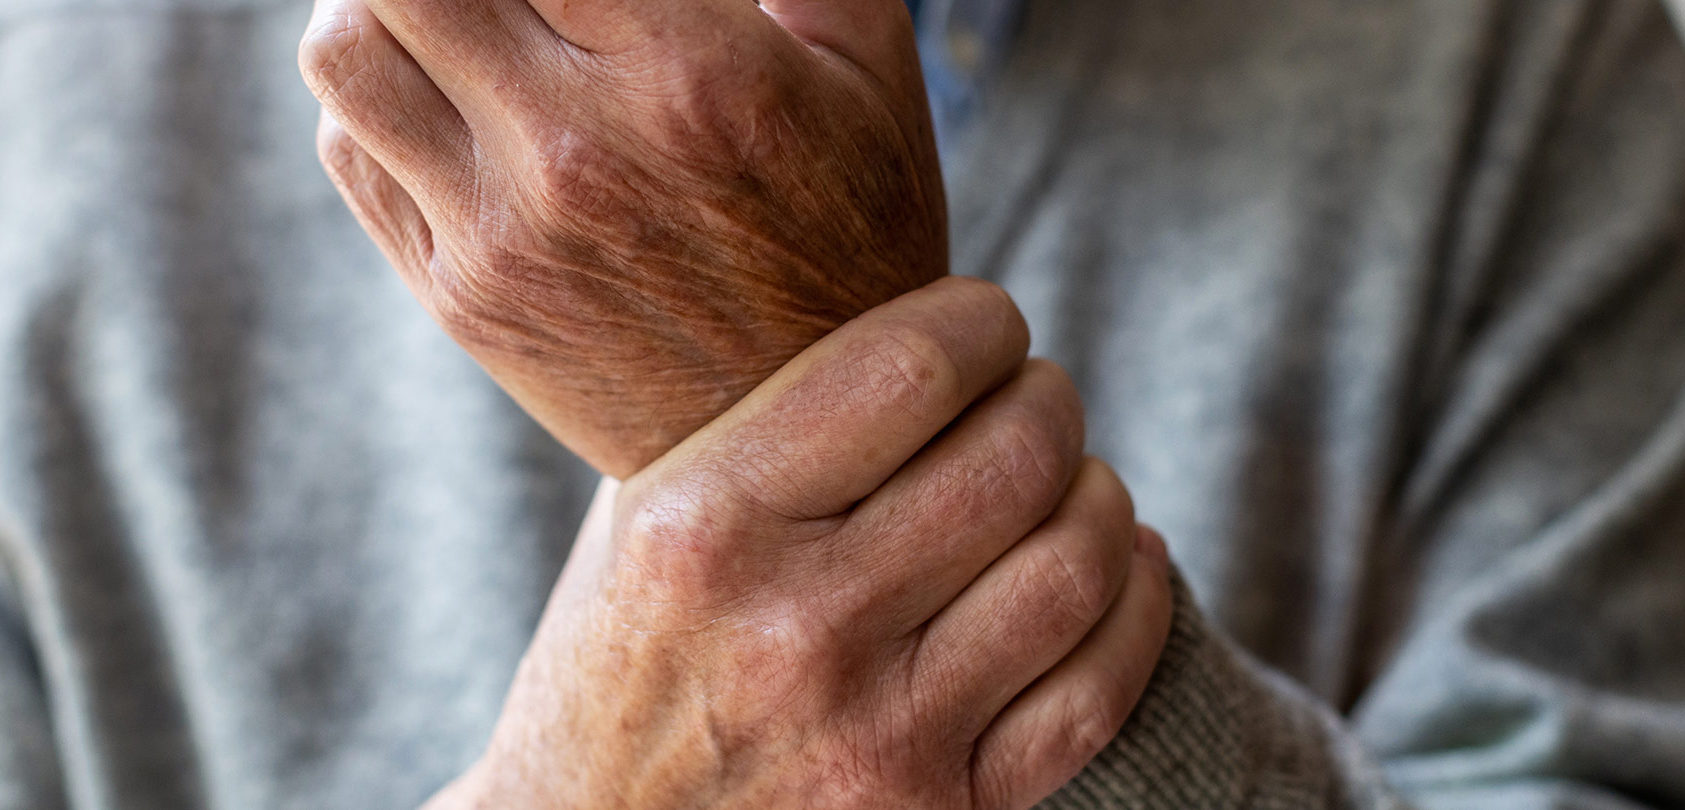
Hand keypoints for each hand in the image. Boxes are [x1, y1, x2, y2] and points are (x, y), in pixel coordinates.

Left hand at [300, 0, 946, 476]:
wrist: (811, 439)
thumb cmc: (851, 224)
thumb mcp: (865, 58)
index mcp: (690, 75)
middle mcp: (576, 153)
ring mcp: (501, 234)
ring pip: (344, 50)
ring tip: (443, 5)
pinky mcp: (458, 295)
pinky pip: (350, 151)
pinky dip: (372, 91)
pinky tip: (439, 86)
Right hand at [428, 279, 1174, 809]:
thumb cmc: (616, 665)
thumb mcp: (632, 521)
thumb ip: (747, 419)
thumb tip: (891, 304)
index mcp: (705, 527)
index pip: (908, 368)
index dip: (979, 321)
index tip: (982, 323)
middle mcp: (796, 629)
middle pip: (1015, 456)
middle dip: (1047, 400)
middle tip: (1029, 397)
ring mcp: (878, 733)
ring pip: (1078, 562)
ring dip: (1096, 495)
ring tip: (1066, 482)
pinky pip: (1099, 688)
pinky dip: (1134, 606)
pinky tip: (1116, 569)